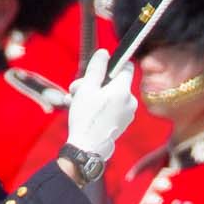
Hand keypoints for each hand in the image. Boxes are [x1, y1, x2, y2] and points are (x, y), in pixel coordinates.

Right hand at [66, 47, 136, 162]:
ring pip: (110, 96)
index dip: (112, 64)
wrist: (87, 149)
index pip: (127, 67)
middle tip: (75, 88)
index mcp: (123, 90)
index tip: (98, 68)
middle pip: (114, 82)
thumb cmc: (86, 118)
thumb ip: (97, 69)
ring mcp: (128, 114)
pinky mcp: (122, 123)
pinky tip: (81, 111)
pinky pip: (111, 108)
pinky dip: (98, 106)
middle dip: (94, 82)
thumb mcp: (86, 89)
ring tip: (73, 101)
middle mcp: (130, 101)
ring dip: (92, 95)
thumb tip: (104, 53)